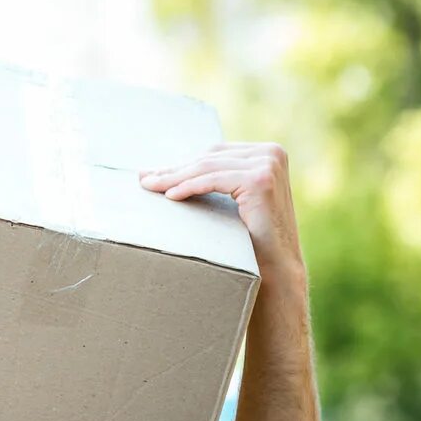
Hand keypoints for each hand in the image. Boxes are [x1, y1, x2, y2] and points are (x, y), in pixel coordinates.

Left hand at [139, 141, 304, 279]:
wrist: (277, 267)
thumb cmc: (250, 238)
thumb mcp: (233, 200)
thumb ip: (216, 178)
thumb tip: (167, 168)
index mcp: (267, 153)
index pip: (214, 154)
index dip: (182, 164)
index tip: (152, 173)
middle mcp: (271, 153)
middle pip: (209, 158)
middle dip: (174, 170)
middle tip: (144, 179)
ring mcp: (268, 164)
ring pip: (208, 168)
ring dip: (174, 177)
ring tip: (149, 186)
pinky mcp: (260, 179)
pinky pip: (213, 180)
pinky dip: (189, 187)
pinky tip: (170, 196)